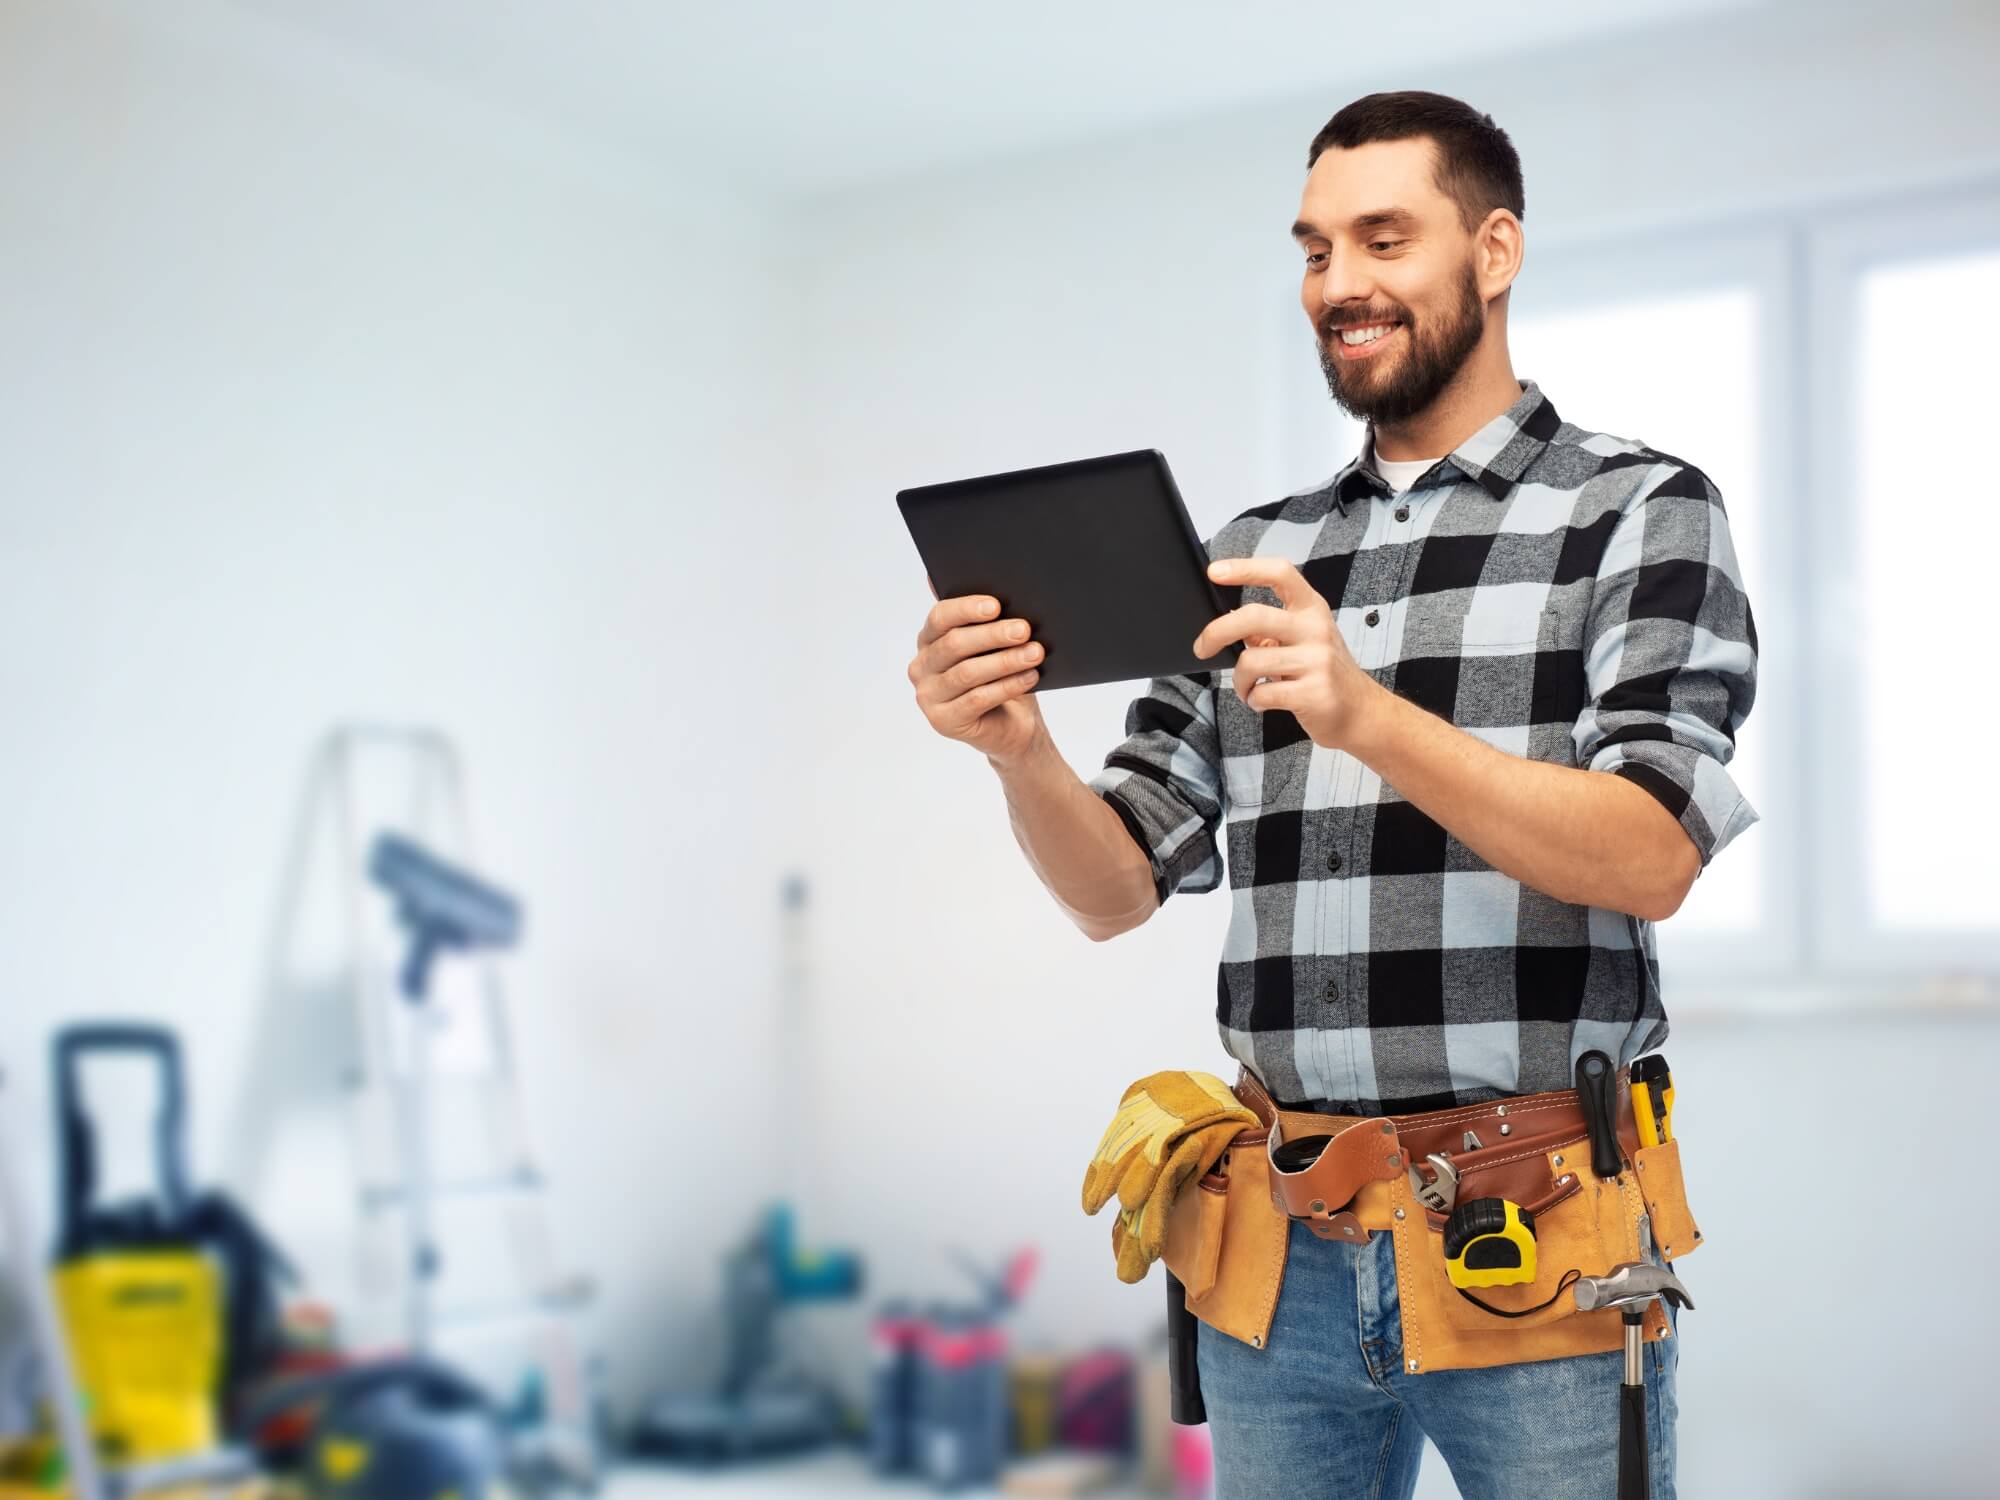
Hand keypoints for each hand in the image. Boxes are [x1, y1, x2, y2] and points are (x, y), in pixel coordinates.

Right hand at [909, 578, 1048, 763]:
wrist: (1013, 725)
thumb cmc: (1003, 676)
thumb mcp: (995, 645)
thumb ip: (986, 617)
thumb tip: (992, 580)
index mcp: (929, 639)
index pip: (940, 617)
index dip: (967, 608)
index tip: (996, 605)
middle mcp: (921, 666)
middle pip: (954, 644)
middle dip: (993, 635)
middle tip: (1024, 629)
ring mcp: (928, 696)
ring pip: (967, 672)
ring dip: (1005, 661)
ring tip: (1035, 653)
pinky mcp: (943, 721)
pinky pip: (977, 699)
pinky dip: (1007, 686)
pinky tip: (1029, 677)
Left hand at [1190, 556, 1378, 750]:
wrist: (1362, 712)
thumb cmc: (1323, 673)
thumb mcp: (1303, 640)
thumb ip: (1269, 628)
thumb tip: (1226, 622)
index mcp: (1311, 609)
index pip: (1279, 573)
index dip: (1245, 568)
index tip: (1215, 571)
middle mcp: (1316, 629)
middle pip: (1253, 615)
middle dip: (1217, 632)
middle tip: (1202, 647)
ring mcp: (1318, 661)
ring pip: (1251, 661)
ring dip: (1239, 681)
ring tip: (1246, 688)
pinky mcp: (1315, 693)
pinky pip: (1263, 693)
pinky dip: (1253, 700)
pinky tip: (1262, 701)